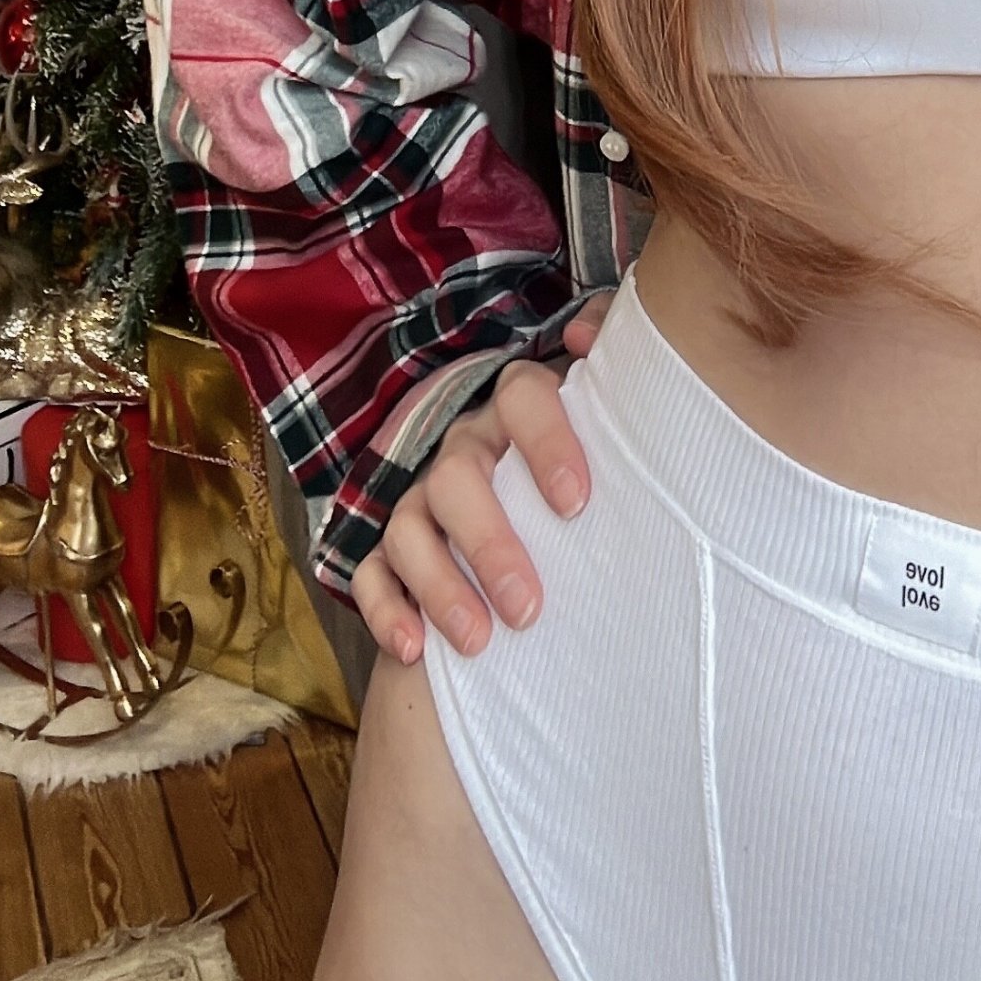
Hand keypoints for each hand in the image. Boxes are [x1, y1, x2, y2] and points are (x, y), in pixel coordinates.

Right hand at [350, 293, 611, 665]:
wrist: (543, 521)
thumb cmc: (578, 472)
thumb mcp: (606, 421)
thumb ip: (608, 365)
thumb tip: (587, 331)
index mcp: (514, 414)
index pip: (522, 397)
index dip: (546, 441)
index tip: (578, 504)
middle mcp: (461, 451)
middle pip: (456, 478)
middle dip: (489, 544)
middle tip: (529, 607)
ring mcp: (419, 502)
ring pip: (409, 530)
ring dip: (441, 587)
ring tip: (480, 641)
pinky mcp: (389, 554)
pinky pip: (371, 575)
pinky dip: (386, 610)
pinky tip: (413, 649)